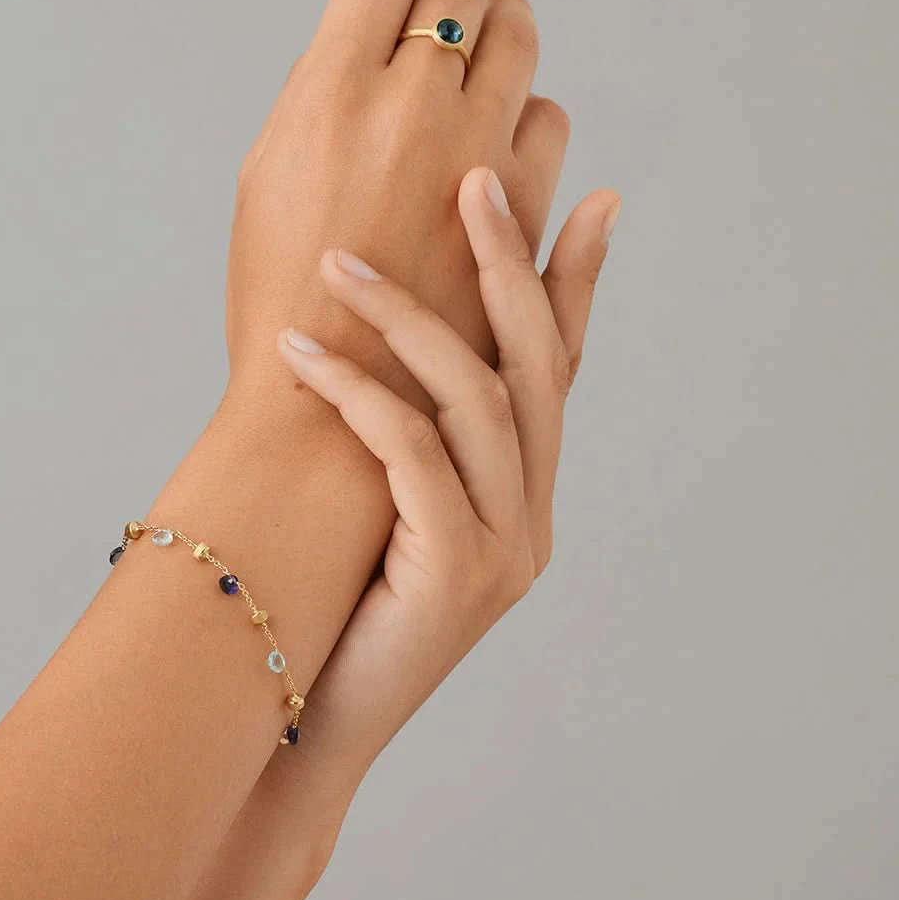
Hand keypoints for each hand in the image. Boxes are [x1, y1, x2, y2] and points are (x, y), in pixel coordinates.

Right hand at [225, 0, 569, 409]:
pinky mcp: (521, 208)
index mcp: (333, 90)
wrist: (333, 416)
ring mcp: (479, 155)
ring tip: (491, 26)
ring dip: (506, 23)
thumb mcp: (268, 178)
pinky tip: (504, 120)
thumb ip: (325, 95)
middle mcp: (414, 107)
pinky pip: (546, 120)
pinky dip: (525, 108)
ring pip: (519, 42)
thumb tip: (376, 38)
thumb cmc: (280, 300)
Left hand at [276, 167, 619, 770]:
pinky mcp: (458, 572)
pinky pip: (415, 454)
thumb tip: (378, 346)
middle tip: (474, 179)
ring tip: (337, 264)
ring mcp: (505, 548)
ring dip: (408, 320)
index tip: (595, 199)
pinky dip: (361, 393)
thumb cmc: (334, 601)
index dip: (579, 284)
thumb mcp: (385, 506)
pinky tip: (303, 353)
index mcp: (524, 495)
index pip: (560, 371)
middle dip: (511, 265)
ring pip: (478, 399)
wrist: (308, 720)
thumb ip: (407, 437)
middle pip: (537, 365)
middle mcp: (532, 516)